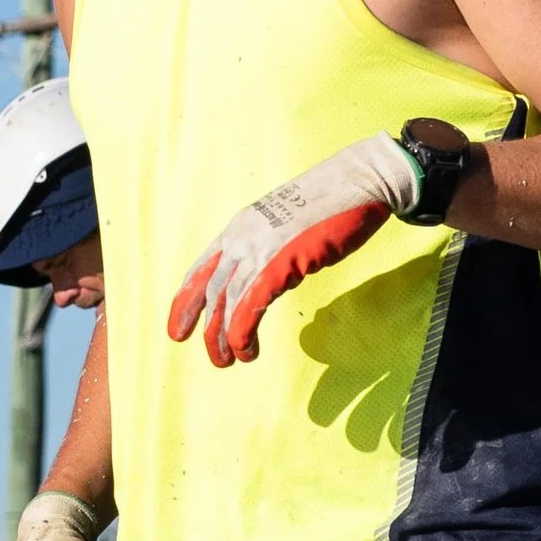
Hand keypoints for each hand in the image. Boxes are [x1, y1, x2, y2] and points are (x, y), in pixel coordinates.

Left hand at [166, 132, 426, 365]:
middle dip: (201, 324)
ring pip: (225, 301)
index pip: (203, 266)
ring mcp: (259, 247)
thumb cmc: (335, 201)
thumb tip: (275, 273)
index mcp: (242, 226)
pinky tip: (247, 349)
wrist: (360, 179)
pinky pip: (249, 304)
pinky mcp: (279, 261)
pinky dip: (243, 331)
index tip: (180, 323)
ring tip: (229, 360)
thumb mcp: (291, 224)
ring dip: (223, 337)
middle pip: (208, 287)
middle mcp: (242, 236)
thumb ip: (275, 247)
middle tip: (203, 351)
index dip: (187, 298)